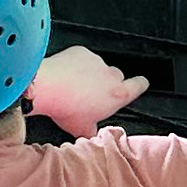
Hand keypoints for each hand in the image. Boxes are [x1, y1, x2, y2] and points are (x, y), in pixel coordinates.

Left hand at [26, 46, 147, 134]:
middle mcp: (111, 75)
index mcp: (117, 95)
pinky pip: (83, 58)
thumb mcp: (82, 129)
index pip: (139, 85)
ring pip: (98, 68)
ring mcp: (96, 61)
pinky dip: (76, 65)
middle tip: (91, 96)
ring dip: (90, 75)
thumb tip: (91, 134)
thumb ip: (93, 131)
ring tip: (73, 87)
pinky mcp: (81, 52)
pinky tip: (65, 76)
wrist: (46, 87)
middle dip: (106, 84)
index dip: (140, 85)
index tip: (139, 85)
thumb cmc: (65, 108)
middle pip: (116, 77)